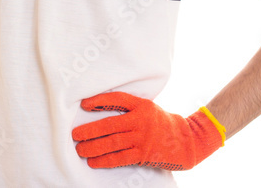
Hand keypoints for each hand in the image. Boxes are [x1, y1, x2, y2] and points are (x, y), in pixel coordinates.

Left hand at [71, 92, 224, 170]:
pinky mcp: (144, 154)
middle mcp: (141, 121)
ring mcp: (143, 139)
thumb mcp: (147, 107)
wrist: (185, 141)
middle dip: (90, 130)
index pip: (118, 99)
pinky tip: (94, 162)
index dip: (100, 101)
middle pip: (111, 125)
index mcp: (141, 105)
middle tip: (75, 135)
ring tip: (80, 149)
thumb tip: (99, 106)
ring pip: (113, 143)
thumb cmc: (160, 122)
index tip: (84, 104)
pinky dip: (105, 160)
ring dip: (94, 147)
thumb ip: (128, 107)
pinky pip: (121, 158)